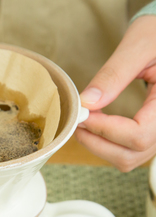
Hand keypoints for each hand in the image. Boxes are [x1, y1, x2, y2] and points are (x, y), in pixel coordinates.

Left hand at [75, 15, 155, 171]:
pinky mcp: (150, 135)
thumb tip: (86, 103)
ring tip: (85, 122)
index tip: (82, 115)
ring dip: (99, 146)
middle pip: (129, 155)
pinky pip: (127, 153)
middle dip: (96, 142)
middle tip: (77, 121)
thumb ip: (113, 75)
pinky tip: (96, 125)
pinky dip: (106, 145)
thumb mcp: (138, 48)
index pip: (138, 135)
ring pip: (126, 159)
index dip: (105, 129)